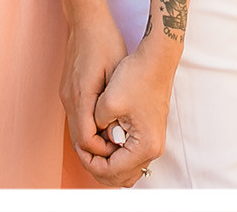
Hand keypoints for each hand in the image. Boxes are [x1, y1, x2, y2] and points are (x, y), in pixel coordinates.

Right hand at [61, 10, 126, 171]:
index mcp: (82, 96)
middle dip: (97, 154)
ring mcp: (66, 95)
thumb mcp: (116, 70)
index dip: (103, 152)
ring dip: (93, 142)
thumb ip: (113, 101)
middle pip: (78, 141)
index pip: (86, 140)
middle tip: (120, 158)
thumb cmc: (106, 42)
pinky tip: (106, 127)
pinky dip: (89, 128)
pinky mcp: (68, 91)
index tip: (121, 152)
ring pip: (76, 131)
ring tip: (116, 146)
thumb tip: (115, 128)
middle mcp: (70, 99)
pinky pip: (77, 118)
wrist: (86, 20)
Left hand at [88, 46, 175, 186]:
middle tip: (82, 150)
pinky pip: (130, 158)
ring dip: (106, 164)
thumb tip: (90, 140)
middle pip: (120, 177)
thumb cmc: (137, 76)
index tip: (79, 147)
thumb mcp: (108, 101)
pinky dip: (115, 156)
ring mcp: (153, 143)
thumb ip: (95, 126)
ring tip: (91, 147)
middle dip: (98, 167)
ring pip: (126, 170)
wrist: (157, 59)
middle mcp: (153, 150)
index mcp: (144, 146)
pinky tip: (102, 141)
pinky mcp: (149, 135)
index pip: (111, 171)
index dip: (90, 162)